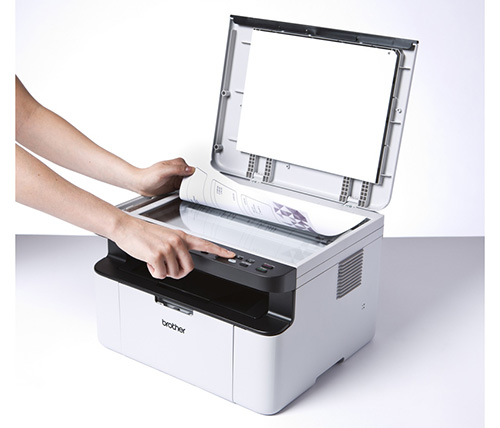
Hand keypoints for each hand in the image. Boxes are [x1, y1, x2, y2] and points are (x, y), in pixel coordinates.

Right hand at [112, 214, 234, 278]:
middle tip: (166, 265)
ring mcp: (168, 248)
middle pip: (189, 269)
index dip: (219, 251)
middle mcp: (177, 241)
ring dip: (162, 271)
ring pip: (174, 274)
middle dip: (177, 272)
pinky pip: (161, 274)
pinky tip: (148, 261)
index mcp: (181, 236)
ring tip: (154, 258)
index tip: (231, 255)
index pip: (205, 244)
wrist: (126, 227)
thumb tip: (180, 263)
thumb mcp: (165, 236)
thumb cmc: (142, 233)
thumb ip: (176, 247)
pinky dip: (153, 272)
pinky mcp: (157, 256)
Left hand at [133, 158, 194, 196]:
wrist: (141, 185)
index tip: (198, 181)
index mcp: (176, 163)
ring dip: (191, 186)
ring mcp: (176, 178)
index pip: (190, 168)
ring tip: (193, 192)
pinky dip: (187, 190)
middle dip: (194, 181)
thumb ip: (177, 169)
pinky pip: (184, 188)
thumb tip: (190, 169)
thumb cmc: (148, 176)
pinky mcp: (175, 185)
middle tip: (197, 188)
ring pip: (188, 182)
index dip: (195, 175)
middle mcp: (177, 170)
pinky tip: (187, 193)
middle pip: (191, 175)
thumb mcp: (164, 171)